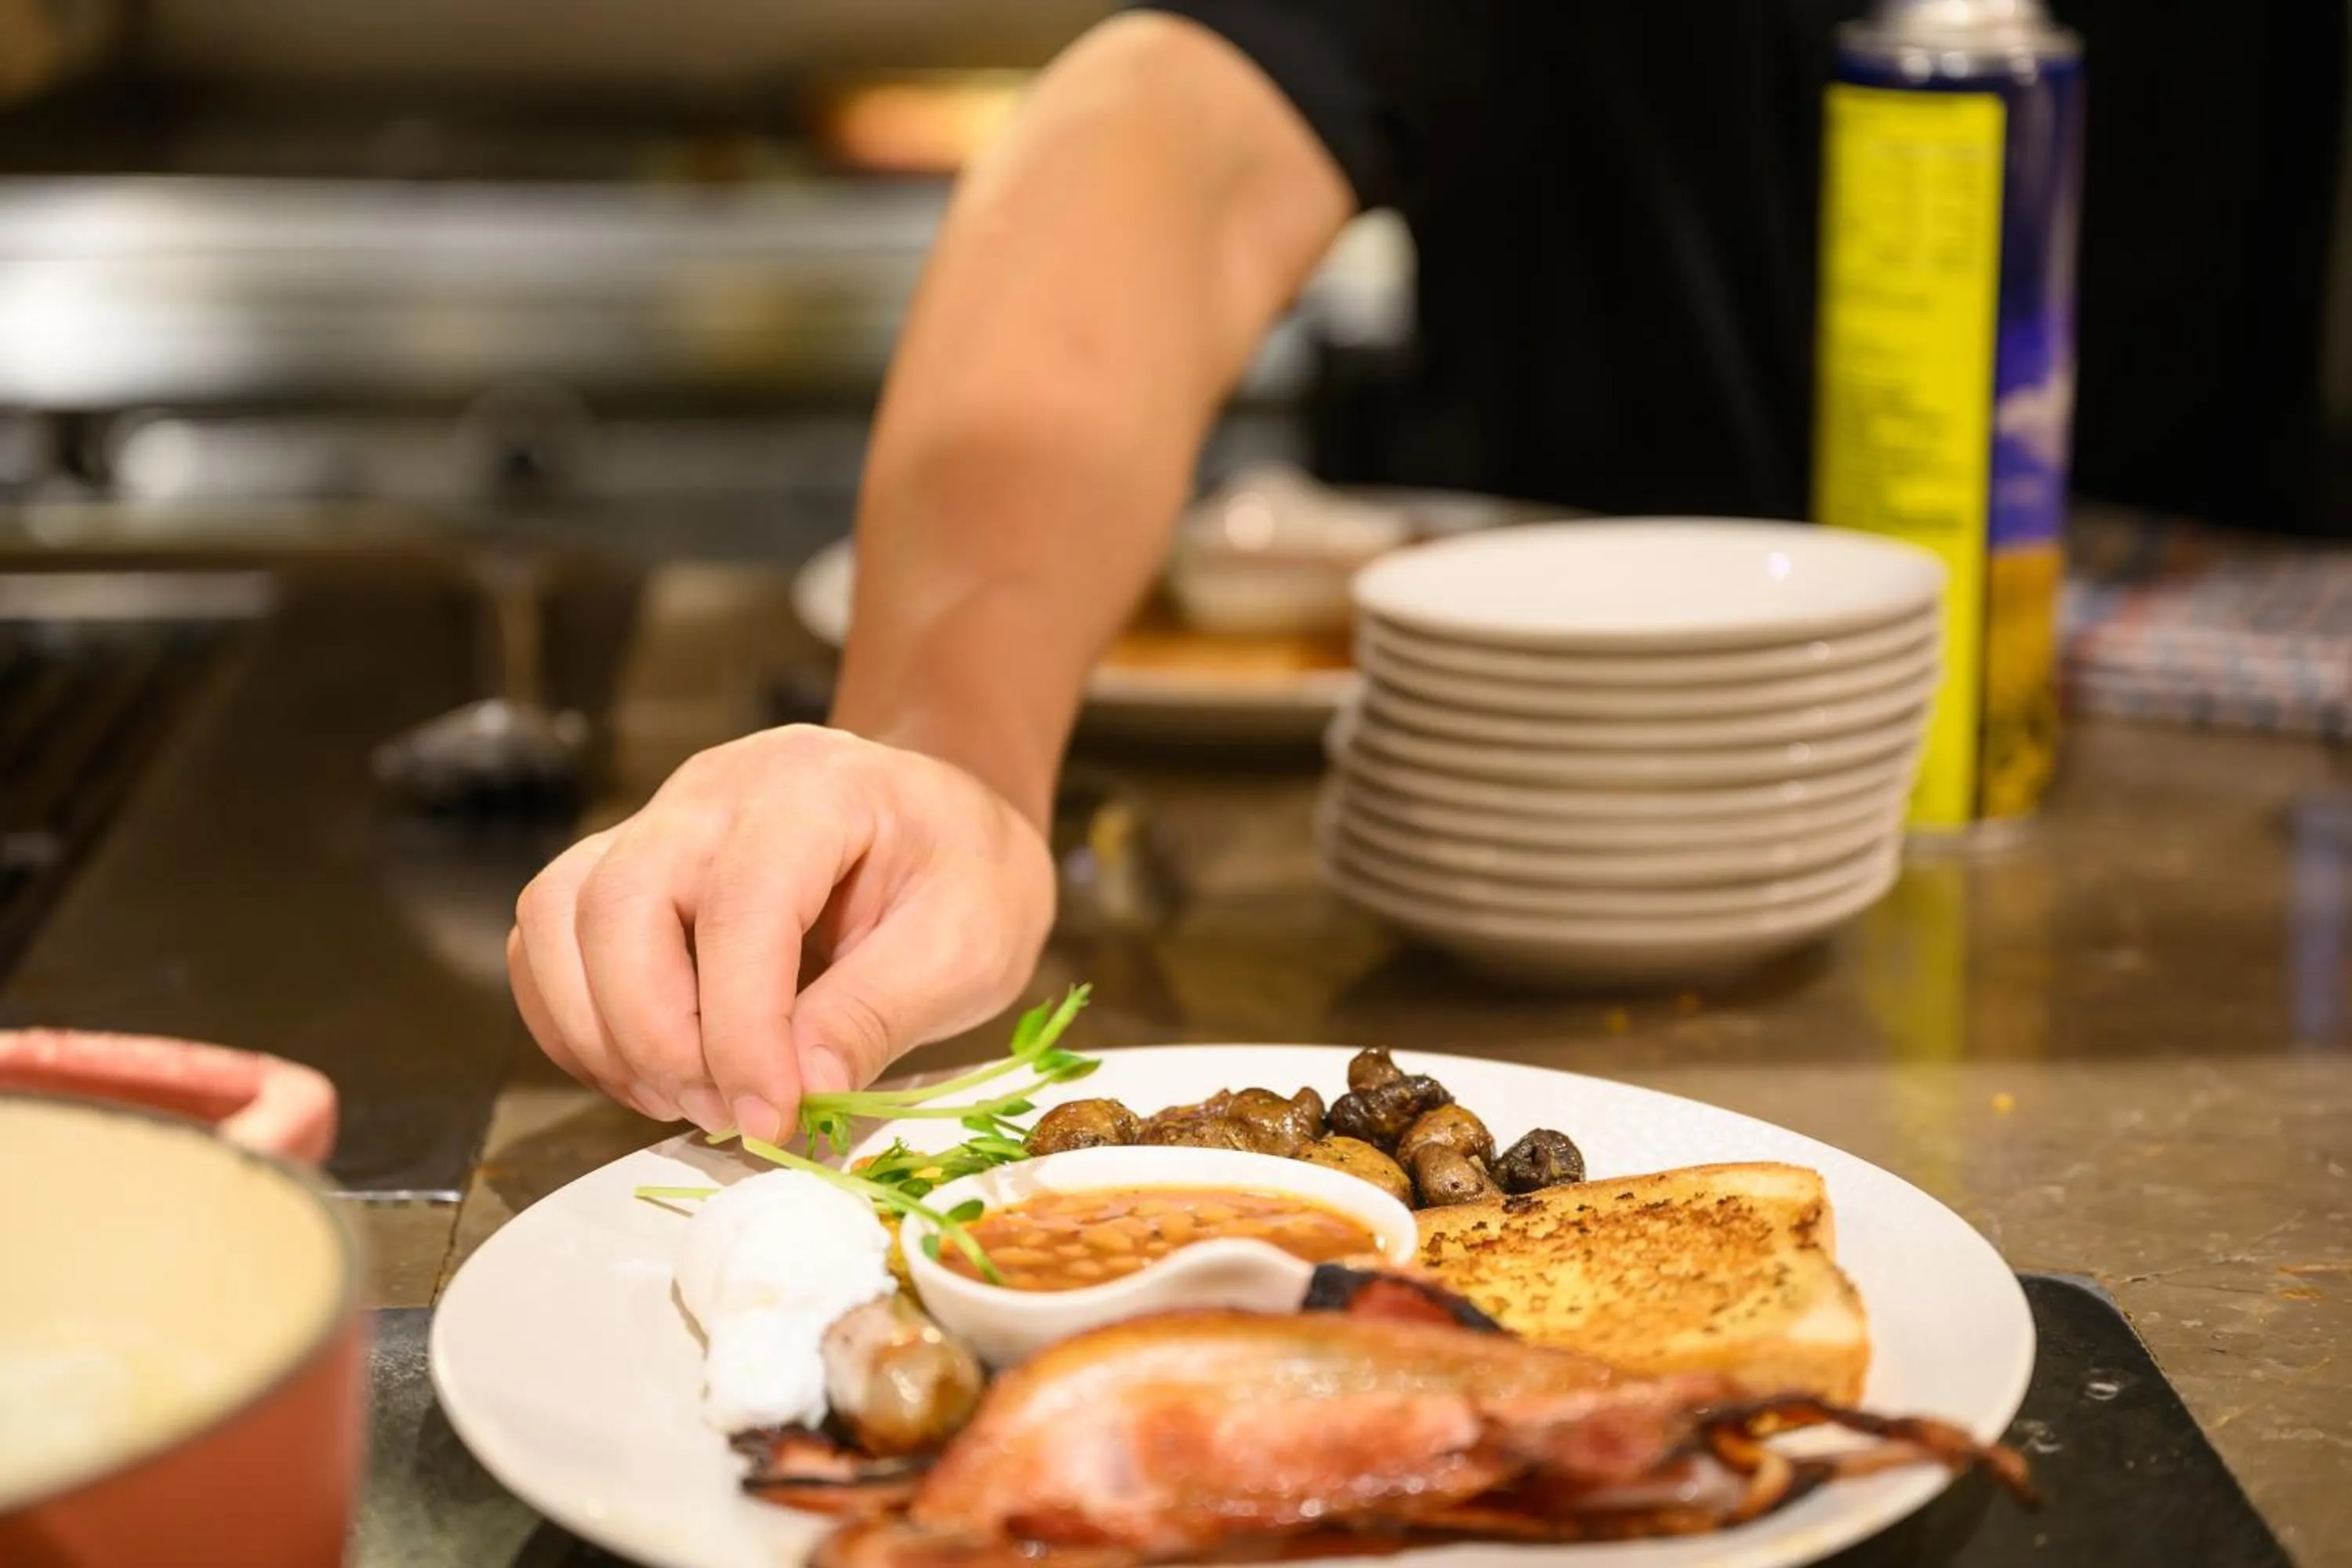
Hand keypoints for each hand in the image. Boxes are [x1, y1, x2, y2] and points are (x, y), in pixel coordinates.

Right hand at [508, 725, 1055, 1142]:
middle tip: (726, 1111)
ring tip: (686, 1097)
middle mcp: (714, 790)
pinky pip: (549, 941)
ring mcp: (657, 823)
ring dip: (603, 1031)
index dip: (743, 1028)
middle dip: (656, 1034)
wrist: (943, 828)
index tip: (771, 1116)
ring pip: (558, 917)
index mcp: (814, 787)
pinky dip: (577, 1022)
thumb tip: (801, 1088)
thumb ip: (882, 1009)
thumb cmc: (964, 874)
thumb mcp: (969, 942)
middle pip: (620, 903)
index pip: (742, 906)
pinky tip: (650, 1074)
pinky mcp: (626, 868)